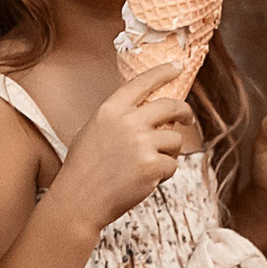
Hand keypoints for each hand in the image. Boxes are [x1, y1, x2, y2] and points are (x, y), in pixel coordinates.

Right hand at [51, 70, 200, 228]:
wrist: (79, 200)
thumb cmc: (83, 170)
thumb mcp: (91, 131)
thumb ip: (116, 118)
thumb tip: (144, 112)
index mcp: (110, 110)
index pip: (143, 82)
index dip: (163, 72)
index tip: (177, 67)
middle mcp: (128, 122)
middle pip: (171, 106)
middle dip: (184, 112)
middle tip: (187, 118)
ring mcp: (141, 143)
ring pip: (175, 140)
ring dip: (168, 153)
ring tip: (148, 166)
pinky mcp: (152, 166)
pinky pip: (172, 164)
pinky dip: (163, 174)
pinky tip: (144, 180)